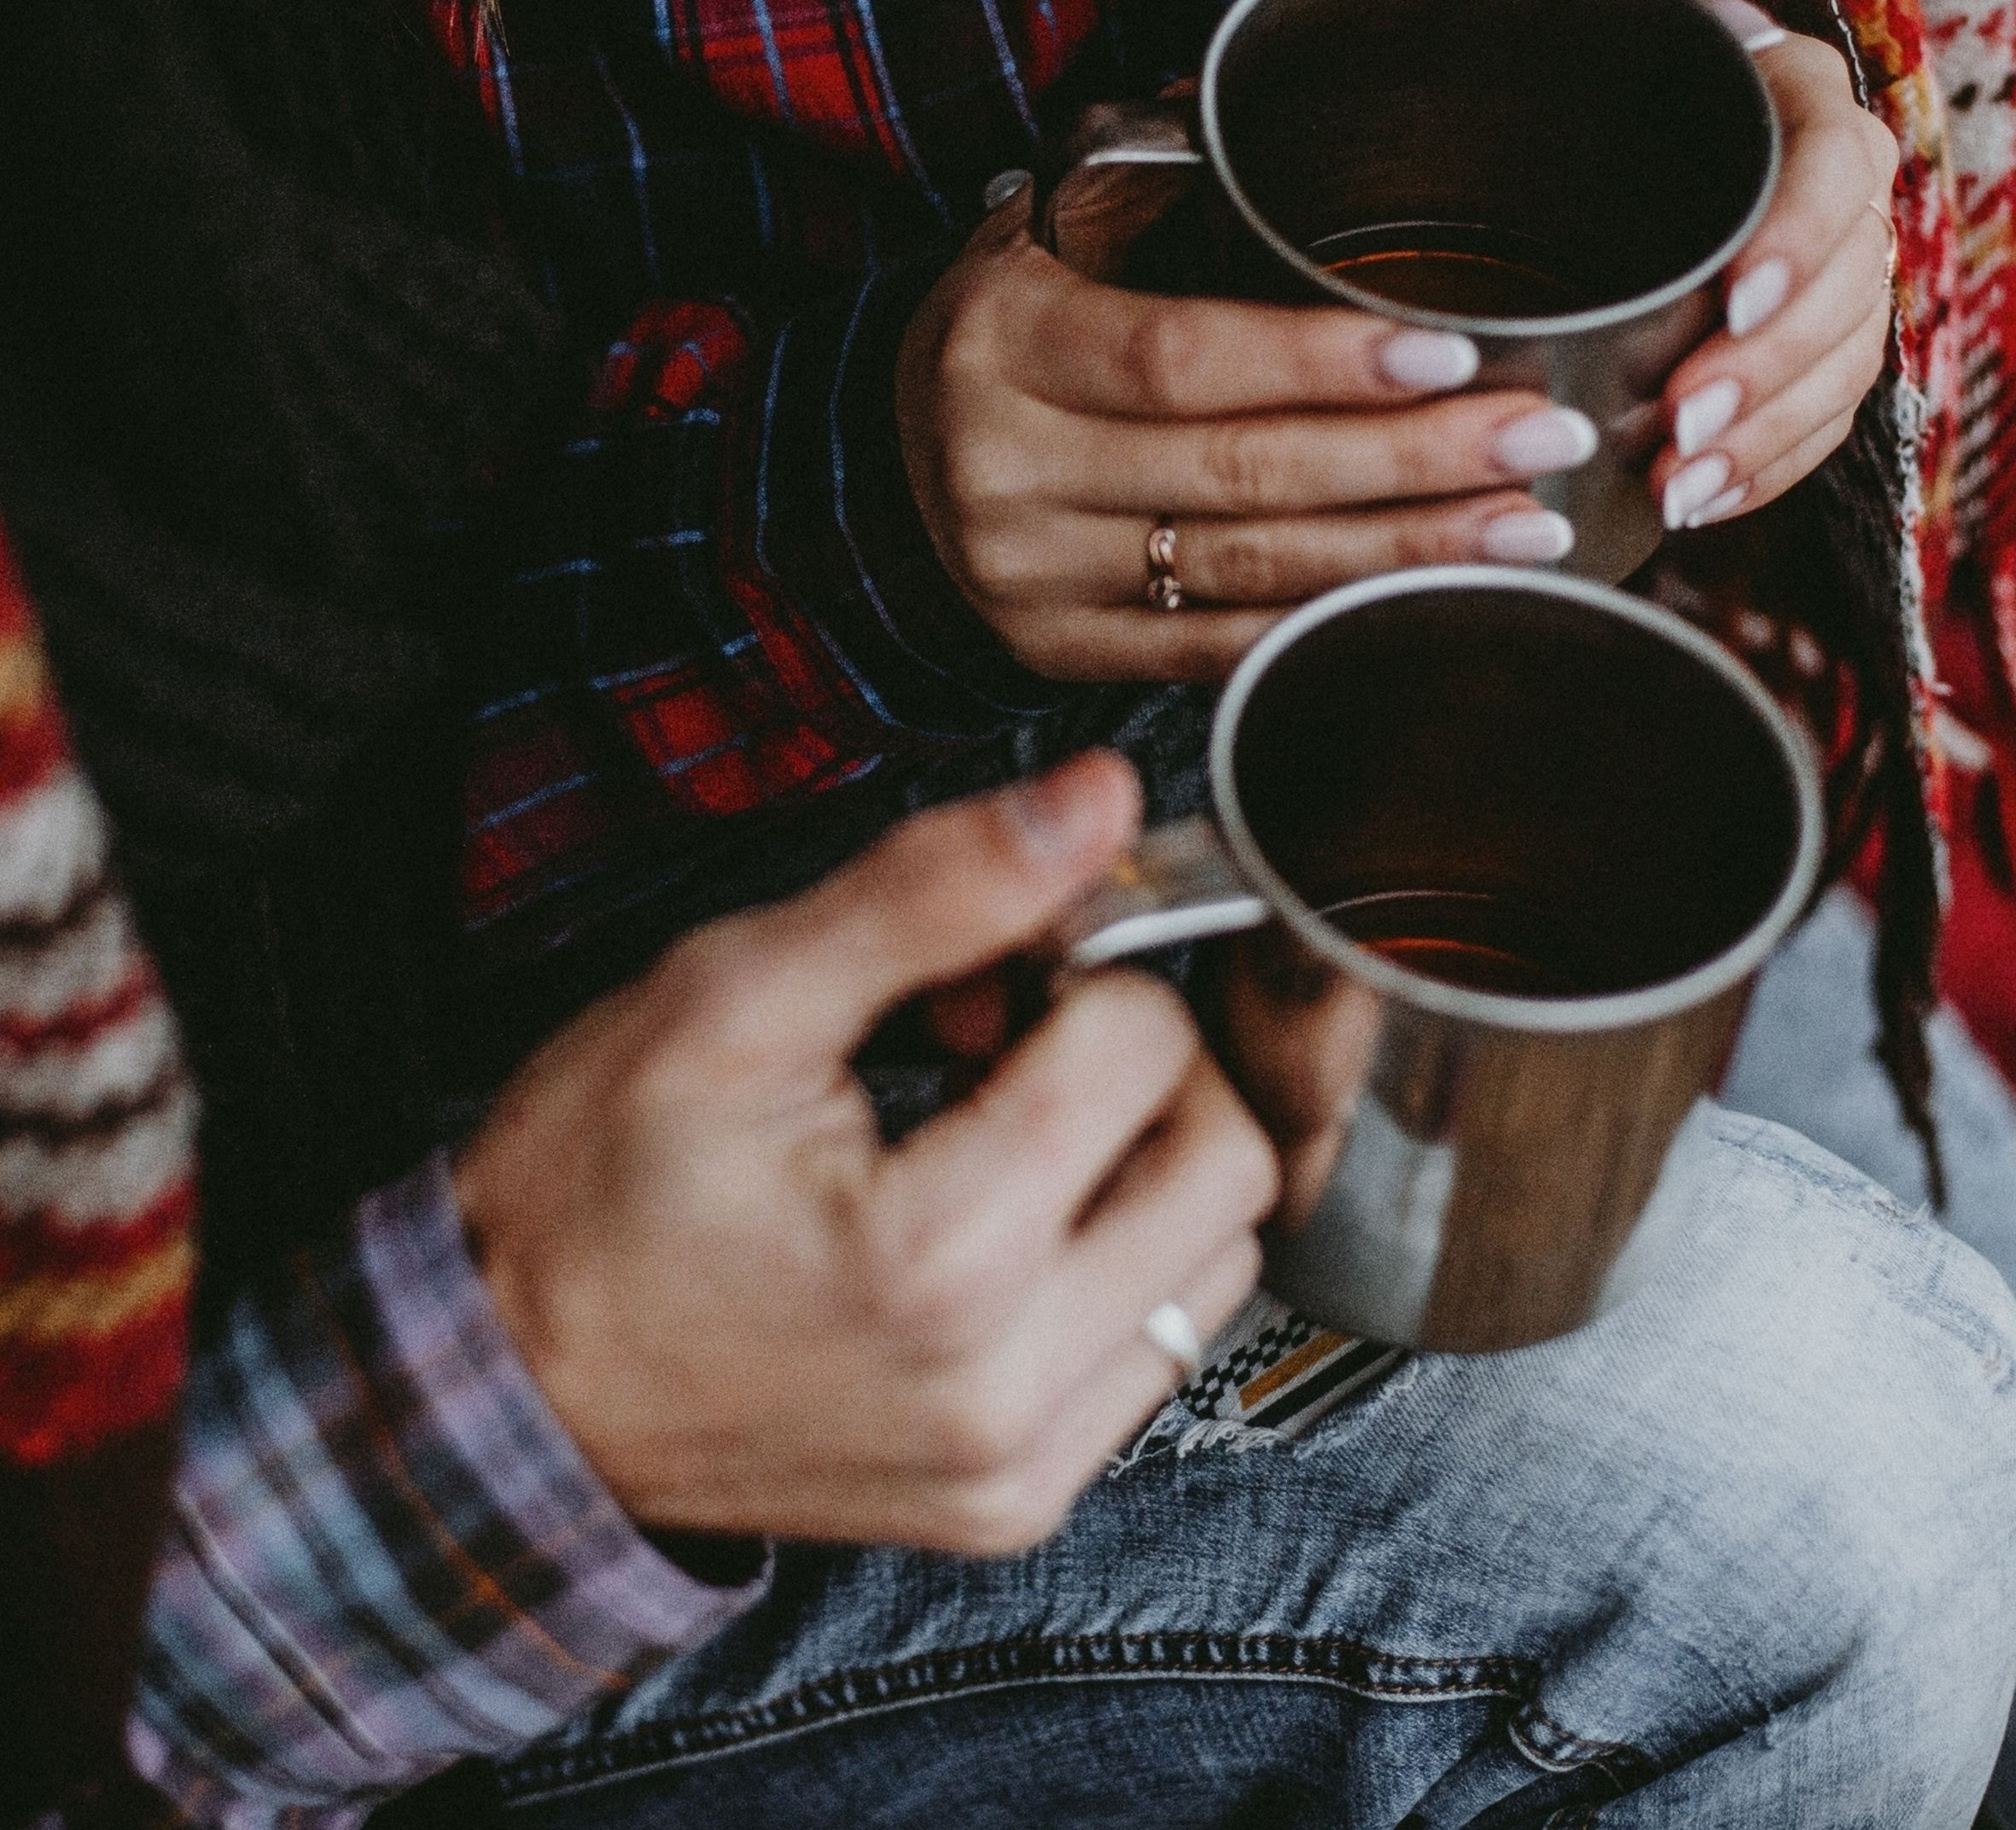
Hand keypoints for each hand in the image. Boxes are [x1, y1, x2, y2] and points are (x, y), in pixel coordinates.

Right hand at [451, 753, 1276, 1551]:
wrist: (507, 1391)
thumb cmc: (592, 1189)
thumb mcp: (737, 995)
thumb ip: (936, 888)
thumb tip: (1096, 801)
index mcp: (938, 1259)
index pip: (1149, 1045)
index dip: (1075, 970)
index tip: (985, 976)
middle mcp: (1004, 1387)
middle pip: (1226, 1159)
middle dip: (1141, 1064)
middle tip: (1012, 1041)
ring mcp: (1017, 1463)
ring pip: (1216, 1258)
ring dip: (1141, 1162)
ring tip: (1001, 1131)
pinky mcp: (1016, 1496)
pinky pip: (1158, 1347)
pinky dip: (1116, 1258)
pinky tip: (1003, 1220)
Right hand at [895, 201, 1600, 683]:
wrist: (887, 460)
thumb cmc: (1006, 334)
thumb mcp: (1044, 240)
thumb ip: (1159, 193)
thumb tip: (1306, 115)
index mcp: (1004, 344)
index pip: (1181, 357)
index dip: (1321, 361)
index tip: (1451, 352)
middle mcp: (1006, 471)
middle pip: (1239, 474)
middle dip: (1412, 462)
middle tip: (1539, 439)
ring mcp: (1030, 578)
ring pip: (1245, 574)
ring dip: (1402, 554)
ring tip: (1524, 528)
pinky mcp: (1057, 650)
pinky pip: (1213, 650)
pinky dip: (1328, 624)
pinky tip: (1428, 600)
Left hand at [1643, 0, 1901, 532]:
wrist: (1605, 128)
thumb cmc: (1612, 66)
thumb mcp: (1623, 10)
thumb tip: (1700, 9)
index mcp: (1805, 102)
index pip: (1836, 164)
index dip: (1798, 235)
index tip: (1736, 298)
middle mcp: (1840, 195)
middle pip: (1846, 289)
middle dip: (1767, 369)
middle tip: (1683, 421)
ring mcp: (1836, 281)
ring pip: (1839, 370)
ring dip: (1763, 438)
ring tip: (1680, 484)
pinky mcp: (1813, 357)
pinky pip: (1819, 427)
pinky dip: (1763, 471)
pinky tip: (1699, 501)